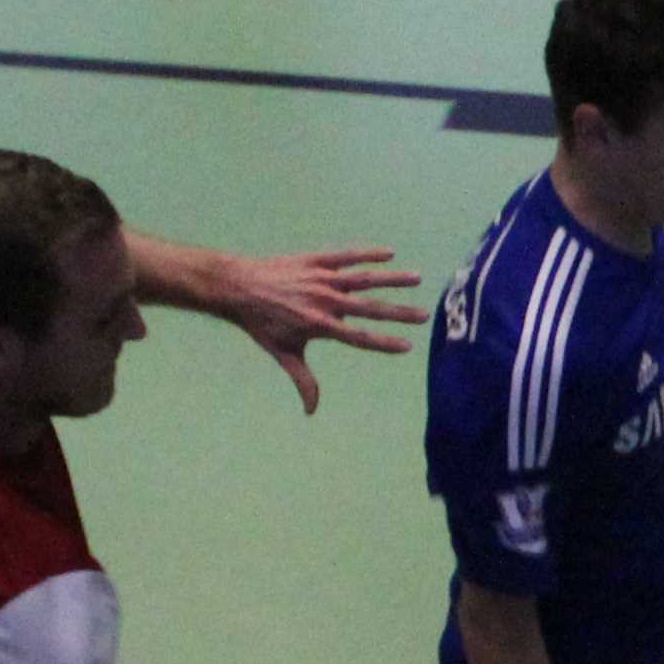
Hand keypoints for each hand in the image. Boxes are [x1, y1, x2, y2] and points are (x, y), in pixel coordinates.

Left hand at [199, 243, 426, 409]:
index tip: (408, 346)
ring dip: (392, 279)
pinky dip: (368, 254)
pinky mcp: (316, 260)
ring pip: (364, 278)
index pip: (359, 337)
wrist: (239, 287)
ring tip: (416, 278)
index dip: (385, 343)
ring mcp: (322, 279)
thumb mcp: (284, 353)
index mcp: (320, 326)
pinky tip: (389, 253)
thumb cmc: (261, 324)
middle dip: (399, 313)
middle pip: (370, 308)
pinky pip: (347, 256)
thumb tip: (312, 411)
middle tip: (424, 315)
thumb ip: (304, 380)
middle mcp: (325, 301)